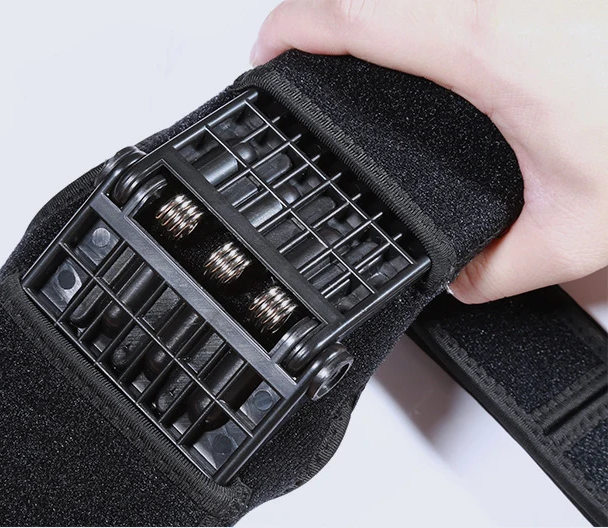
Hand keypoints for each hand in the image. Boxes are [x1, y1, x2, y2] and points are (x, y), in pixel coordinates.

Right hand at [251, 0, 607, 302]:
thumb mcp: (582, 231)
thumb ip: (501, 269)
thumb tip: (463, 280)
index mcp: (480, 47)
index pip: (349, 17)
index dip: (290, 29)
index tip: (264, 53)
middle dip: (317, 8)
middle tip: (298, 45)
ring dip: (371, 5)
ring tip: (352, 38)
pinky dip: (424, 10)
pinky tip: (432, 38)